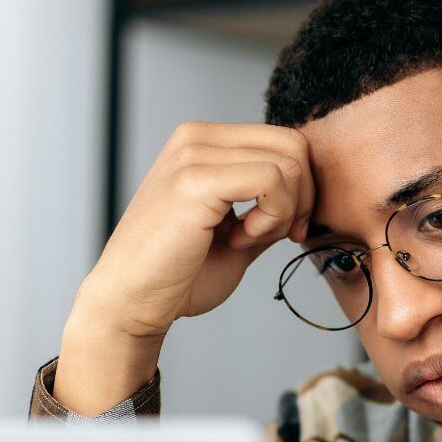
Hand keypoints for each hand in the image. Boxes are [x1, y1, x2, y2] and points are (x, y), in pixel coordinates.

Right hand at [78, 121, 314, 338]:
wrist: (132, 303)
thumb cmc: (178, 276)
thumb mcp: (238, 232)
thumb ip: (268, 206)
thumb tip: (309, 195)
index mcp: (203, 142)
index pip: (284, 141)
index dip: (303, 188)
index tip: (289, 230)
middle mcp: (196, 137)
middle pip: (293, 145)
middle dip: (303, 198)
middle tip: (278, 237)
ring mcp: (193, 153)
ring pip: (288, 162)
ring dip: (283, 211)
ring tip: (246, 240)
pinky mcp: (195, 179)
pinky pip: (272, 179)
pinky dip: (273, 217)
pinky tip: (241, 241)